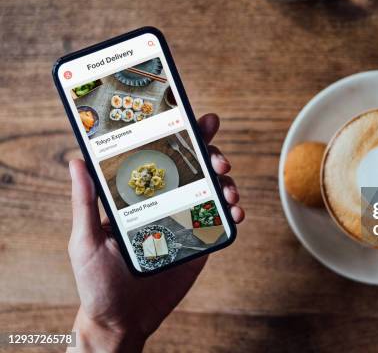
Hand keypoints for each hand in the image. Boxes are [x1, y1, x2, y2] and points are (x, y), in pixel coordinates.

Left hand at [68, 114, 243, 351]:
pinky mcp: (200, 240)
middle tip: (219, 161)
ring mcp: (185, 218)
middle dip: (212, 155)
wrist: (123, 320)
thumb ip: (85, 203)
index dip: (182, 134)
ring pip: (213, 189)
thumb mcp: (86, 240)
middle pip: (194, 166)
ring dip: (227, 183)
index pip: (161, 155)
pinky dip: (234, 212)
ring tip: (229, 189)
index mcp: (139, 193)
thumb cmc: (97, 281)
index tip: (198, 120)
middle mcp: (165, 199)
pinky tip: (236, 212)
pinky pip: (221, 220)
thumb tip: (76, 160)